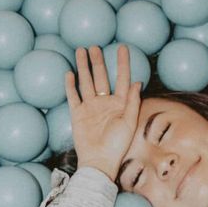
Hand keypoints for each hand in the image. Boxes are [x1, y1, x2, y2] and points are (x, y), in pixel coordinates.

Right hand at [65, 45, 142, 180]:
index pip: (122, 78)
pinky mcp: (78, 114)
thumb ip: (133, 102)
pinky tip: (70, 73)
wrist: (98, 161)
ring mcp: (91, 107)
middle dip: (98, 61)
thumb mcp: (129, 123)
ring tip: (81, 51)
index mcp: (121, 104)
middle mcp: (105, 103)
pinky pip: (73, 96)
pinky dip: (71, 85)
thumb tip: (137, 82)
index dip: (122, 63)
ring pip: (86, 82)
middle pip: (101, 77)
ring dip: (84, 67)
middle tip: (95, 45)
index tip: (122, 47)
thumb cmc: (117, 145)